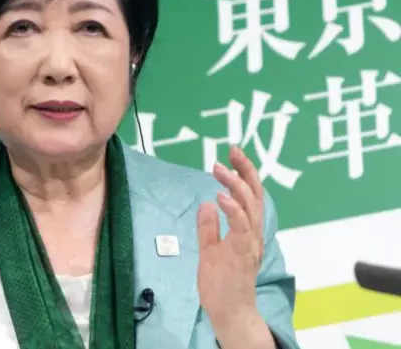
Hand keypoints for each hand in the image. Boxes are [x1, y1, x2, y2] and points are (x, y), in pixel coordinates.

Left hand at [196, 145, 263, 329]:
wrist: (230, 311)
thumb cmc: (222, 283)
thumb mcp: (209, 249)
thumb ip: (208, 227)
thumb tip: (206, 204)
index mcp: (247, 231)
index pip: (250, 195)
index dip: (244, 173)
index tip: (232, 154)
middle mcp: (253, 234)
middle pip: (255, 195)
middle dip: (245, 170)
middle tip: (232, 150)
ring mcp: (249, 243)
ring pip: (250, 206)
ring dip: (235, 185)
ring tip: (219, 168)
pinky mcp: (242, 253)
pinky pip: (241, 227)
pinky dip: (233, 209)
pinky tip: (220, 196)